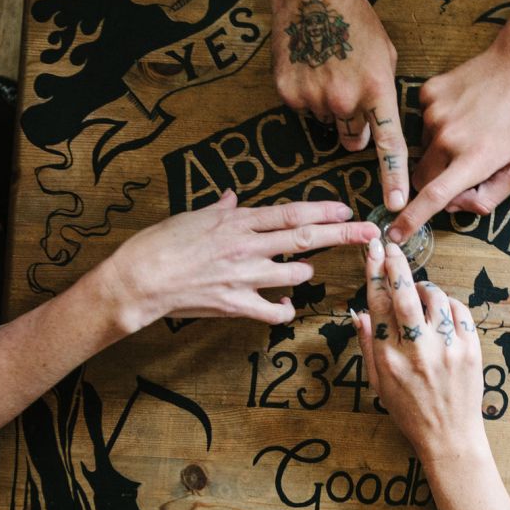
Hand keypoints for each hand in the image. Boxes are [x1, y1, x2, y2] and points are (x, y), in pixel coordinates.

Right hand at [101, 191, 378, 333]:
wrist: (137, 281)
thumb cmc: (158, 245)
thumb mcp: (189, 217)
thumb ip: (218, 210)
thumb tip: (231, 198)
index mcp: (237, 221)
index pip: (290, 212)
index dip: (323, 210)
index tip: (347, 208)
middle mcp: (246, 246)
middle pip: (305, 238)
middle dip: (343, 234)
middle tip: (371, 232)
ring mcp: (244, 277)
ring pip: (295, 273)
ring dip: (304, 272)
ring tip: (299, 271)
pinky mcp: (236, 304)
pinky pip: (275, 310)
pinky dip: (285, 309)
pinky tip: (286, 307)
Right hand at [268, 0, 408, 211]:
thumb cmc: (354, 20)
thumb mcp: (385, 56)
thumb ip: (383, 95)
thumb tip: (377, 127)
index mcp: (376, 90)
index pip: (388, 145)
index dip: (393, 178)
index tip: (397, 205)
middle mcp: (345, 101)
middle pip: (353, 139)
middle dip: (354, 127)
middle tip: (349, 96)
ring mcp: (314, 99)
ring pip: (326, 123)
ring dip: (329, 107)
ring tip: (328, 70)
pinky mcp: (289, 95)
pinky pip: (303, 110)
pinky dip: (306, 95)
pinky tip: (309, 68)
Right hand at [353, 238, 486, 460]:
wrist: (449, 437)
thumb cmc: (409, 412)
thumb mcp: (377, 383)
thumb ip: (368, 345)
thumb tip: (358, 313)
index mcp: (389, 359)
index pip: (378, 305)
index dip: (373, 274)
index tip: (372, 252)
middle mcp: (417, 352)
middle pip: (405, 294)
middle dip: (396, 265)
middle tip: (391, 248)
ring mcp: (447, 350)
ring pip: (435, 298)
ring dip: (425, 287)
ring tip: (419, 291)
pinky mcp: (471, 351)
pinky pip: (460, 311)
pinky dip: (449, 303)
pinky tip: (441, 309)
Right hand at [388, 42, 509, 241]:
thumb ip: (488, 198)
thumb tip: (454, 206)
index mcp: (473, 159)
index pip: (434, 197)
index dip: (411, 220)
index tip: (394, 234)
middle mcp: (448, 138)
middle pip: (422, 177)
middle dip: (435, 182)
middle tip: (461, 169)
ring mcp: (435, 113)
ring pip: (423, 149)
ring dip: (441, 150)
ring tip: (470, 131)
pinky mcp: (428, 94)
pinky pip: (422, 122)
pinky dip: (438, 124)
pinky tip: (462, 112)